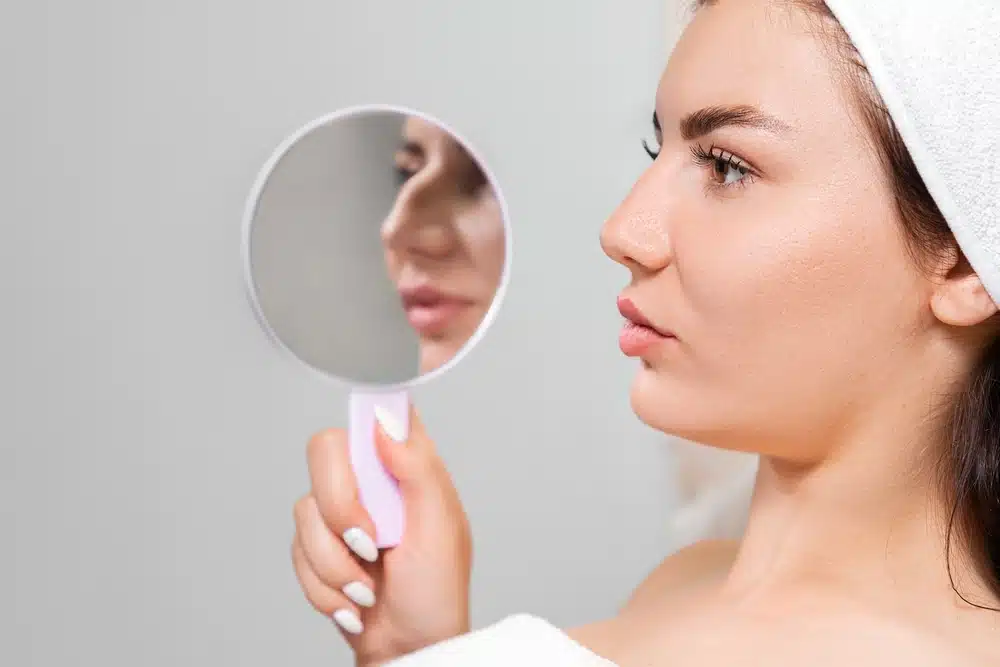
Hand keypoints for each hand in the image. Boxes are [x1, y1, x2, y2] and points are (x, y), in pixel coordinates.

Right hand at [291, 405, 471, 666]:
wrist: (409, 647)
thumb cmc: (437, 592)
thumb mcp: (441, 526)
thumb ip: (417, 469)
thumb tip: (386, 423)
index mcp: (409, 466)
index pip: (379, 411)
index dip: (366, 412)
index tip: (366, 441)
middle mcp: (372, 481)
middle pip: (325, 451)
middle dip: (339, 508)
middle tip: (369, 542)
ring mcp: (342, 512)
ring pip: (305, 511)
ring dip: (336, 565)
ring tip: (369, 586)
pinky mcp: (319, 545)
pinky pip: (297, 552)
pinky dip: (326, 587)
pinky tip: (354, 599)